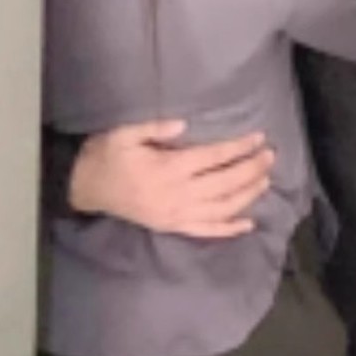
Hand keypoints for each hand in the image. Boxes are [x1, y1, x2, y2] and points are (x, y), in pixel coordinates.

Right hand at [68, 120, 274, 237]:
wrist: (85, 187)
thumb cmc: (106, 155)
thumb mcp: (124, 133)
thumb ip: (154, 127)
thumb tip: (183, 124)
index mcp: (168, 169)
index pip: (213, 158)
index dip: (238, 148)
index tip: (258, 137)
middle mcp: (177, 195)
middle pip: (224, 184)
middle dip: (250, 169)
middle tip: (270, 156)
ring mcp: (175, 215)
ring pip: (221, 208)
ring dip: (247, 195)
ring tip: (265, 180)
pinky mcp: (171, 226)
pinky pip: (205, 231)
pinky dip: (228, 229)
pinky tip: (247, 223)